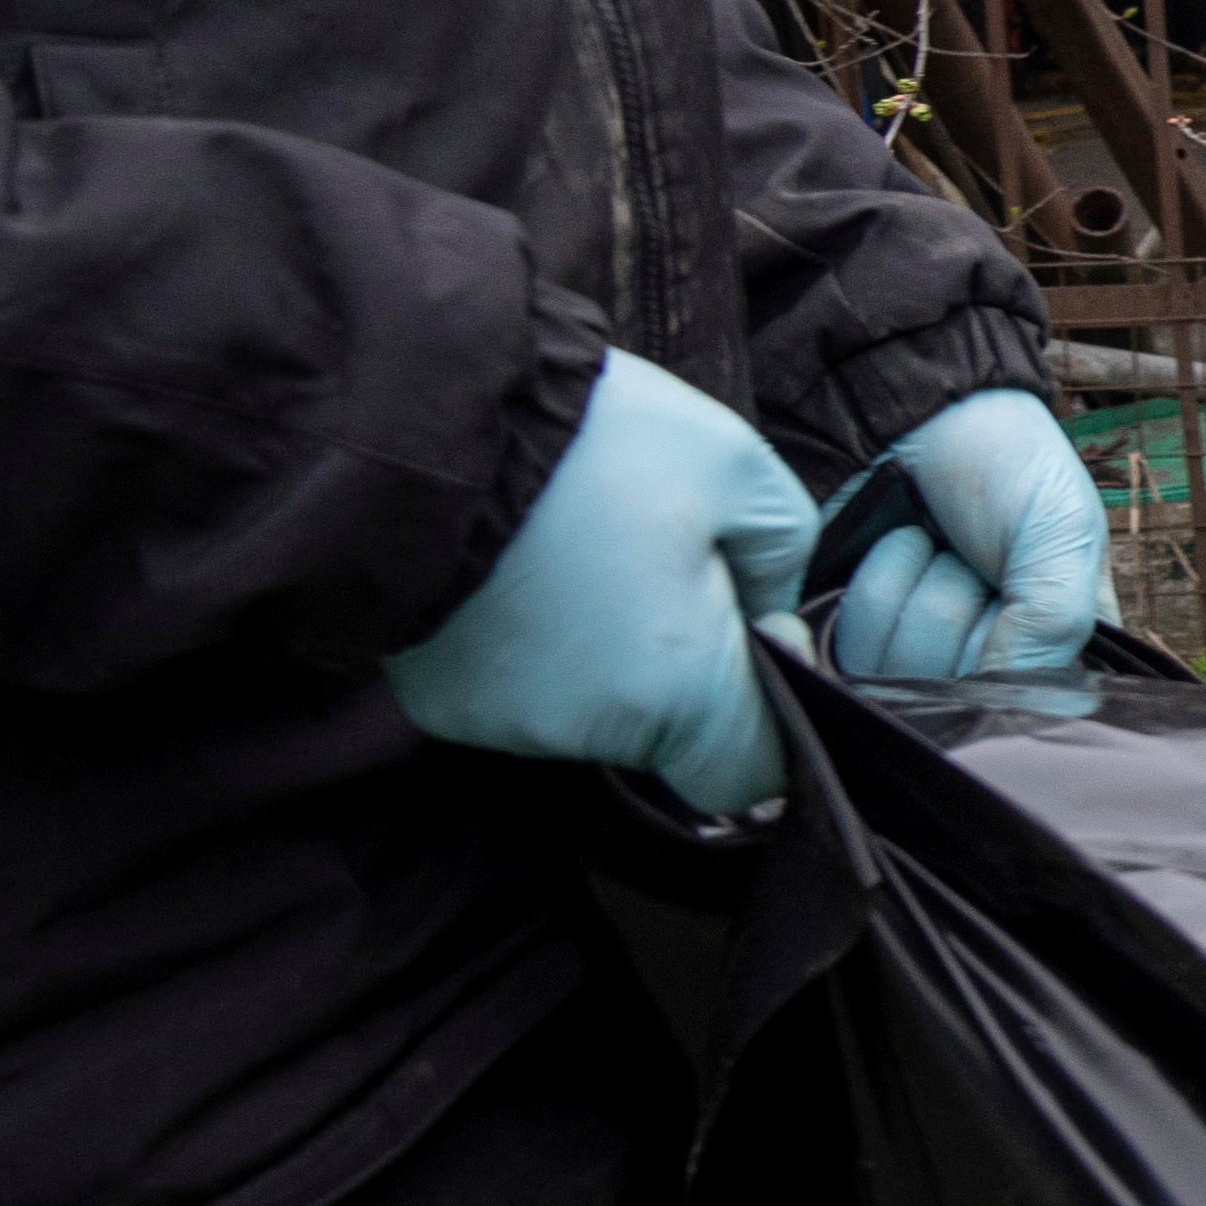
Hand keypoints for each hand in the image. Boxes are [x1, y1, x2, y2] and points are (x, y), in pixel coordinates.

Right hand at [385, 351, 818, 819]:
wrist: (422, 430)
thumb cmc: (593, 445)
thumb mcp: (737, 466)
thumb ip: (782, 556)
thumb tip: (767, 614)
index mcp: (680, 696)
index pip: (750, 775)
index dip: (768, 708)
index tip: (754, 625)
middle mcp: (587, 734)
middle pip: (661, 729)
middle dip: (674, 657)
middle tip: (650, 554)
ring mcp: (500, 726)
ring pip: (585, 705)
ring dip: (595, 644)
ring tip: (572, 546)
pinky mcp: (436, 703)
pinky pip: (512, 685)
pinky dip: (525, 639)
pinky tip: (516, 566)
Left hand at [822, 383, 1109, 688]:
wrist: (909, 408)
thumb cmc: (1003, 460)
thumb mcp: (1062, 531)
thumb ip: (1051, 625)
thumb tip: (997, 701)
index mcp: (1048, 644)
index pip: (1025, 703)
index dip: (1006, 654)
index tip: (1007, 592)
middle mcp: (977, 660)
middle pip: (953, 693)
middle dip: (949, 606)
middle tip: (961, 550)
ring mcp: (906, 654)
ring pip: (894, 676)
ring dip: (901, 590)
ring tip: (919, 540)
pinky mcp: (844, 641)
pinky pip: (836, 663)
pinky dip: (852, 604)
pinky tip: (875, 558)